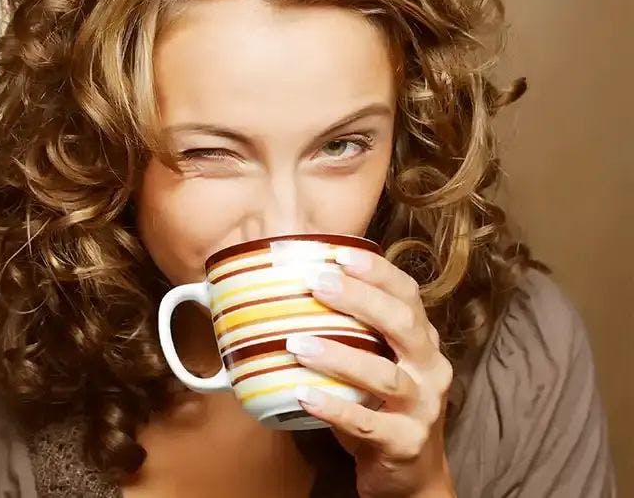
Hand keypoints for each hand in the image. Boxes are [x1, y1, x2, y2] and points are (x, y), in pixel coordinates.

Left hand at [287, 249, 455, 497]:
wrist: (411, 475)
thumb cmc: (382, 408)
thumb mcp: (376, 363)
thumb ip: (353, 331)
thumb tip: (298, 288)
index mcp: (423, 342)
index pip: (408, 295)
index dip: (377, 272)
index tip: (340, 254)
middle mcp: (430, 369)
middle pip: (402, 325)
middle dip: (359, 299)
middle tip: (317, 284)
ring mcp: (422, 408)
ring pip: (384, 376)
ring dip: (338, 357)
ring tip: (298, 344)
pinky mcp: (405, 443)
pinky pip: (368, 424)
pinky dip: (334, 408)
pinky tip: (304, 395)